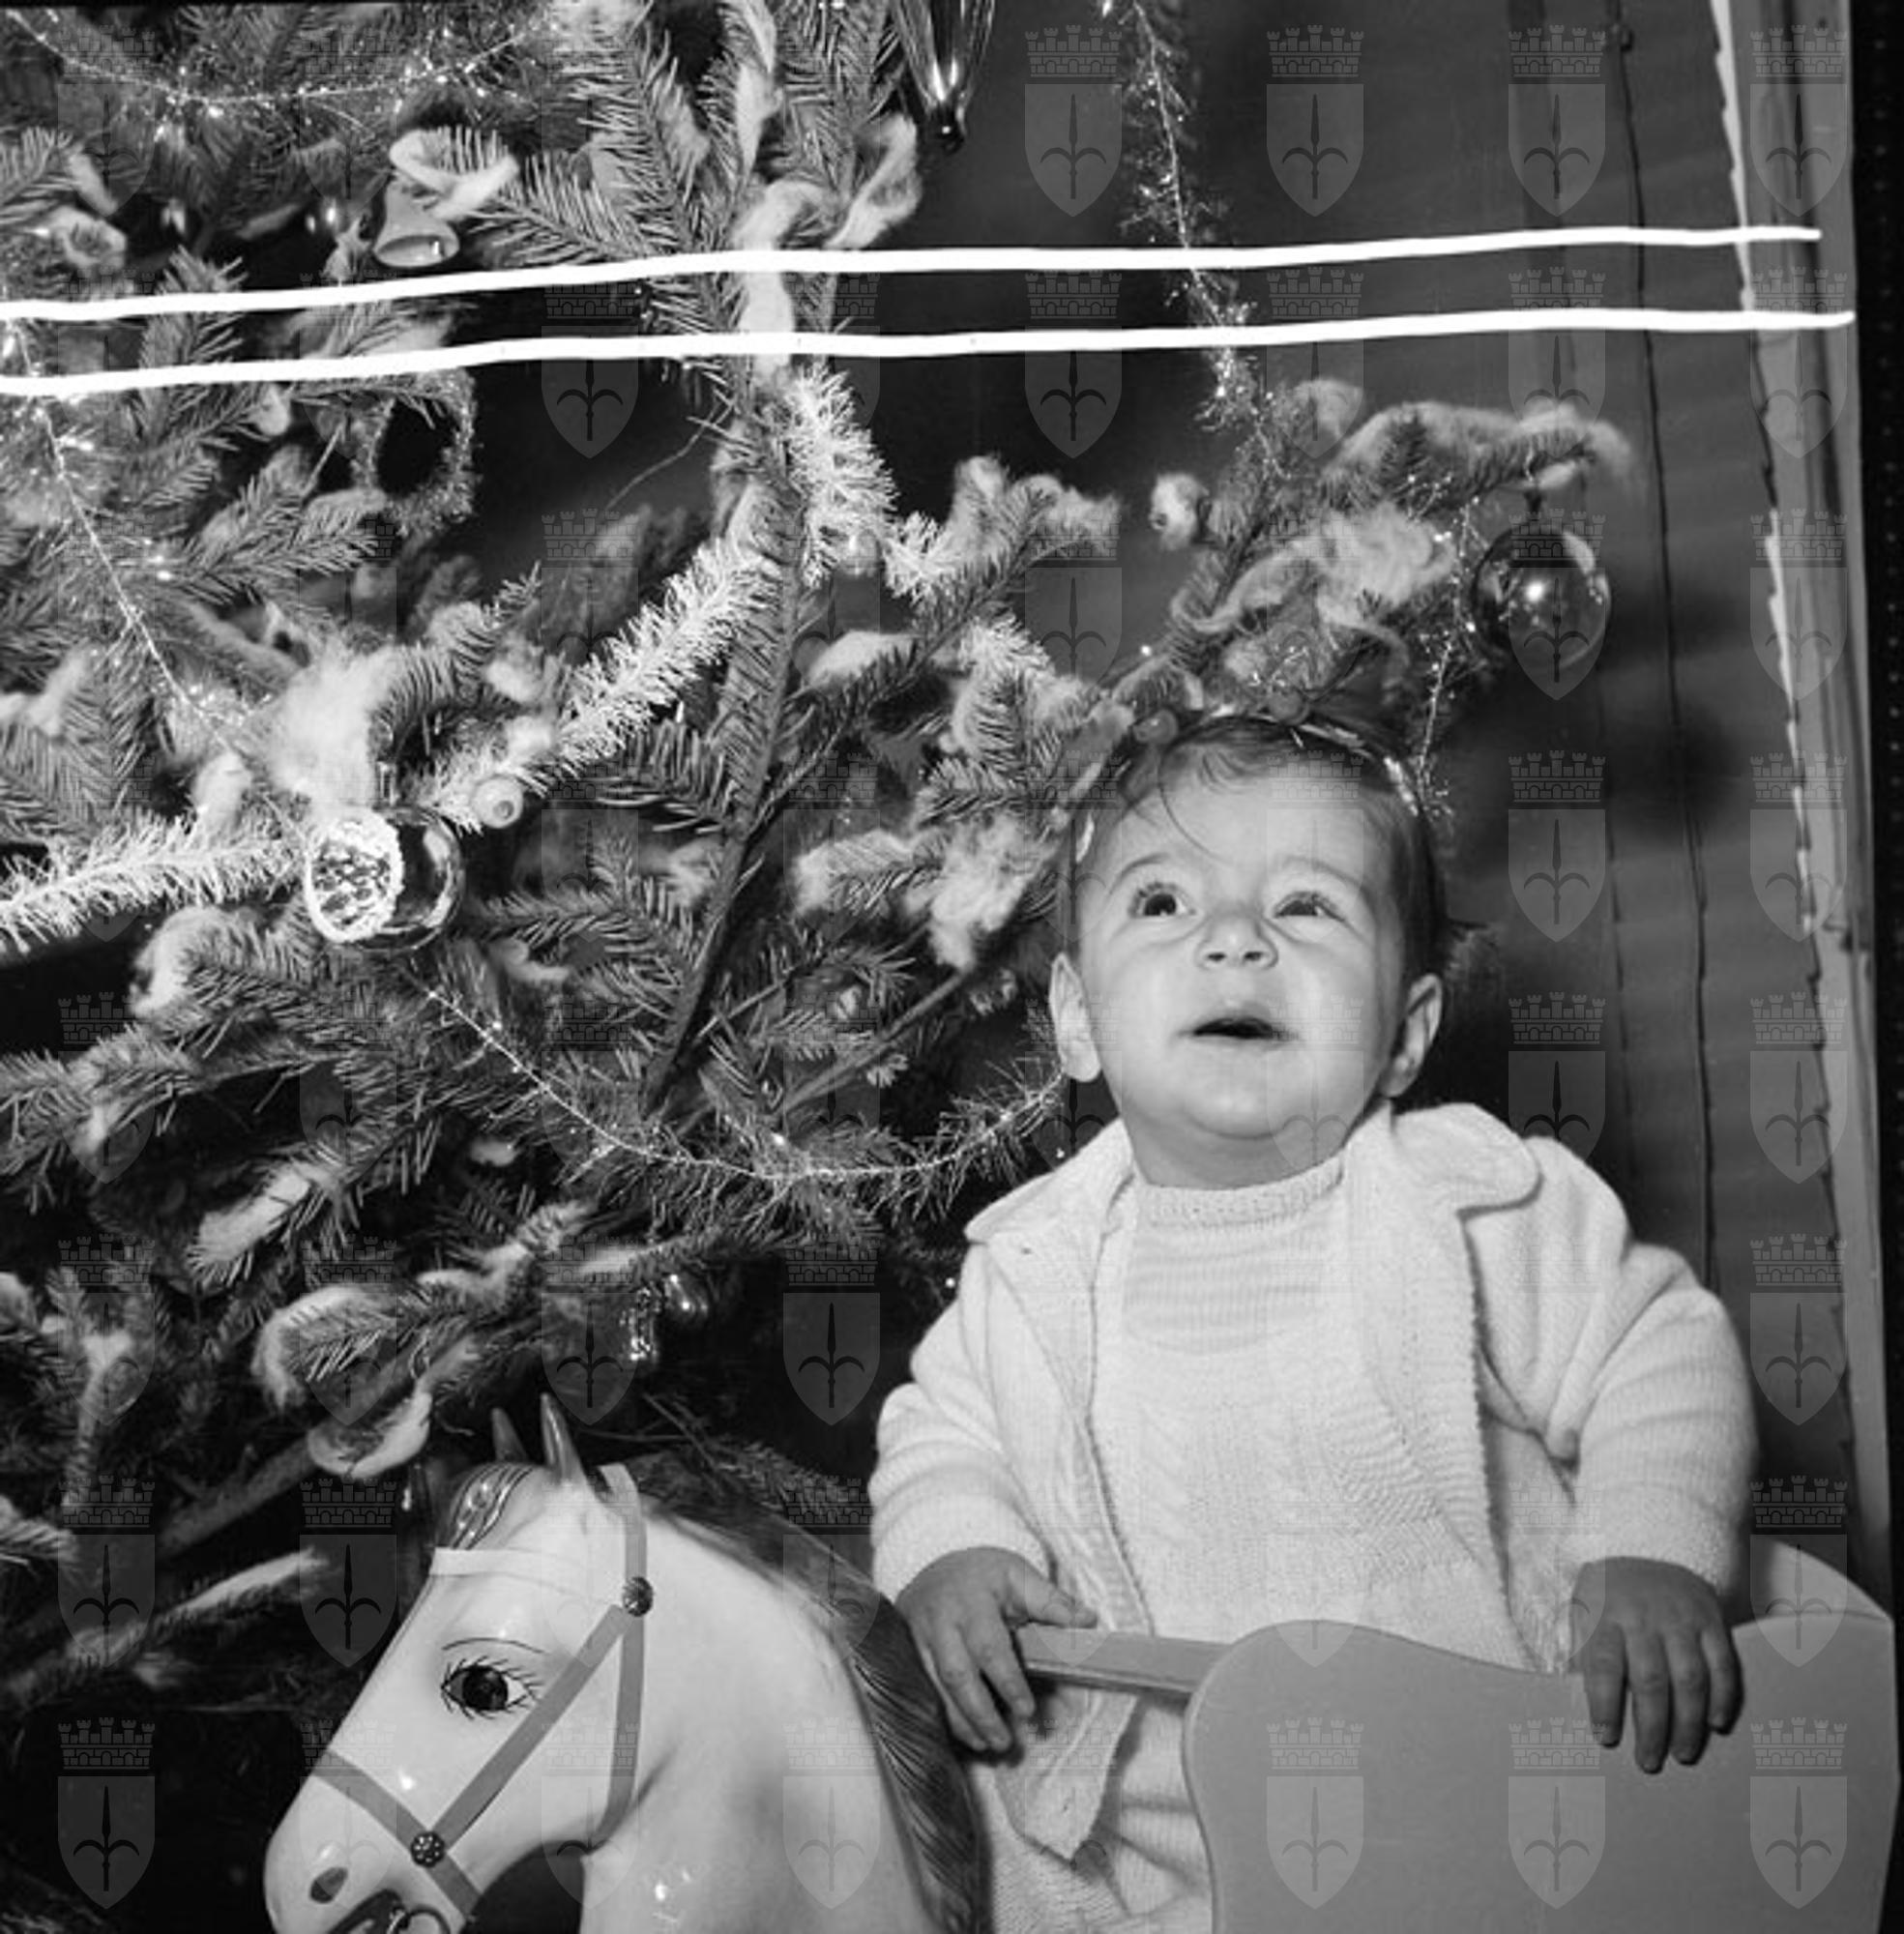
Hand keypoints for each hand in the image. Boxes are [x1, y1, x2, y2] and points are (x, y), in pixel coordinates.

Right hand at [897, 1547, 1097, 1752]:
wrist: (937, 1562)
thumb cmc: (985, 1574)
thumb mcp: (1019, 1575)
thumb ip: (1051, 1602)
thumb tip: (1088, 1621)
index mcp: (972, 1598)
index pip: (989, 1646)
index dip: (1008, 1682)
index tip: (1027, 1711)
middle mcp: (940, 1618)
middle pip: (957, 1672)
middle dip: (981, 1712)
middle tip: (1005, 1741)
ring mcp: (918, 1635)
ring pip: (935, 1686)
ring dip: (961, 1721)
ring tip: (987, 1744)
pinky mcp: (907, 1651)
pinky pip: (921, 1689)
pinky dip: (942, 1715)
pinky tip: (963, 1734)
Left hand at [1569, 1557, 1741, 1773]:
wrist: (1652, 1542)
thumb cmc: (1610, 1591)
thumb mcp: (1585, 1610)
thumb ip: (1584, 1652)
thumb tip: (1580, 1702)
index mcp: (1605, 1615)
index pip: (1602, 1666)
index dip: (1604, 1705)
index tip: (1606, 1738)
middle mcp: (1643, 1617)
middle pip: (1649, 1679)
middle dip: (1651, 1727)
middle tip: (1649, 1762)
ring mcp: (1680, 1618)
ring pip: (1689, 1677)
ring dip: (1688, 1722)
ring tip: (1683, 1753)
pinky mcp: (1711, 1620)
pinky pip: (1722, 1664)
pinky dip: (1723, 1697)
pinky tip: (1716, 1723)